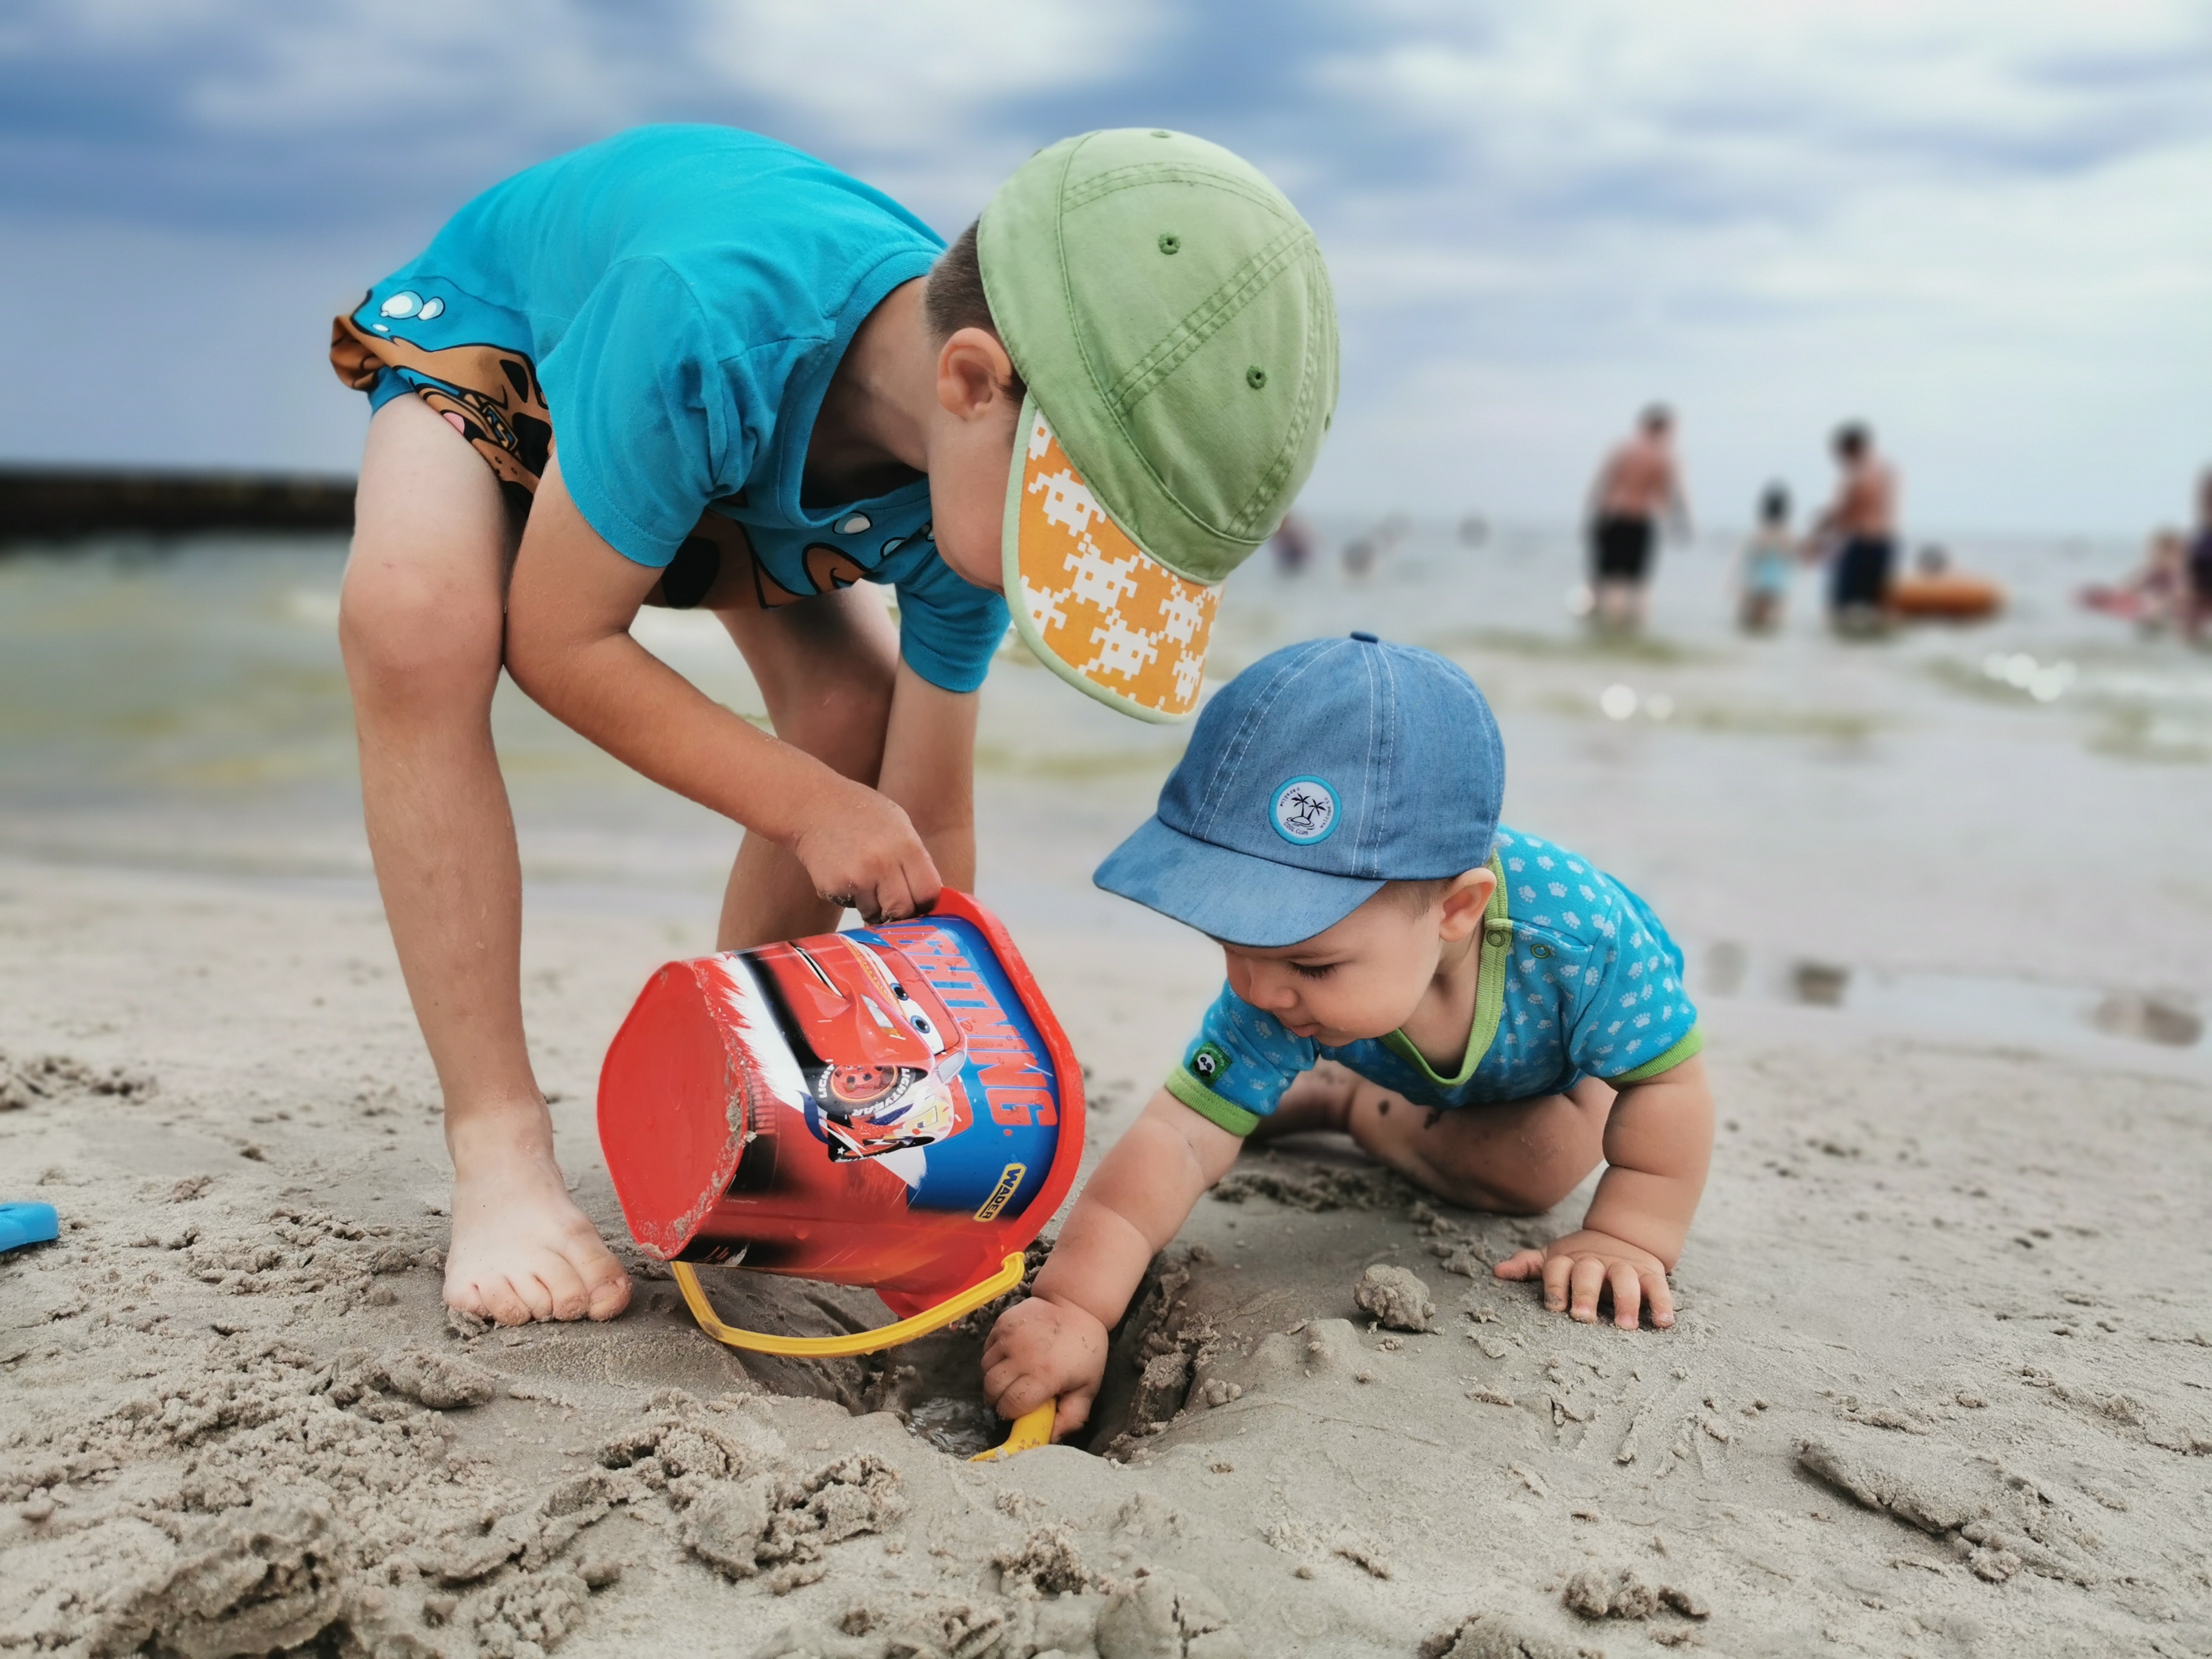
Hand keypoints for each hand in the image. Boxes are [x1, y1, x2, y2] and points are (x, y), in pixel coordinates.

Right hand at [790, 779, 941, 923]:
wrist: (812, 804)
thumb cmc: (860, 812)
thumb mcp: (899, 825)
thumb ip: (914, 859)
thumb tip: (925, 896)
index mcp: (907, 846)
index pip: (929, 893)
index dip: (925, 901)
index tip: (917, 901)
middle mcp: (884, 864)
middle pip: (903, 910)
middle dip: (899, 910)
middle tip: (890, 899)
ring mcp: (858, 878)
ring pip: (875, 913)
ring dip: (872, 904)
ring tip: (863, 877)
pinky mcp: (833, 888)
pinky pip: (850, 905)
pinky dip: (850, 897)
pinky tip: (843, 873)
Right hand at [981, 1295, 1108, 1441]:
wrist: (1077, 1304)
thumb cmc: (1086, 1350)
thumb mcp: (1088, 1387)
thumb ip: (1072, 1417)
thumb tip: (1050, 1438)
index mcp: (1045, 1375)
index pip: (1011, 1406)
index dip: (1013, 1413)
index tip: (1020, 1410)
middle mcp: (1022, 1356)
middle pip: (992, 1389)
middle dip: (999, 1399)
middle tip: (1012, 1397)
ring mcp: (1009, 1337)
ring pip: (986, 1370)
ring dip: (995, 1379)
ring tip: (1011, 1377)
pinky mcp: (1002, 1324)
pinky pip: (986, 1350)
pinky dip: (993, 1359)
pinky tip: (1010, 1358)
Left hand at [1494, 1229, 1674, 1328]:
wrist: (1623, 1234)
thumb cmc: (1579, 1258)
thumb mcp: (1554, 1258)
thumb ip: (1529, 1265)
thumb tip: (1498, 1272)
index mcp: (1569, 1260)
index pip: (1557, 1269)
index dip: (1555, 1287)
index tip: (1555, 1308)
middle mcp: (1595, 1262)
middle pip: (1588, 1273)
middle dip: (1585, 1294)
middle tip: (1583, 1318)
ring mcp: (1624, 1267)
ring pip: (1625, 1279)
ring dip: (1626, 1301)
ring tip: (1625, 1326)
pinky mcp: (1650, 1273)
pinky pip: (1658, 1287)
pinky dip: (1662, 1304)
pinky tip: (1663, 1323)